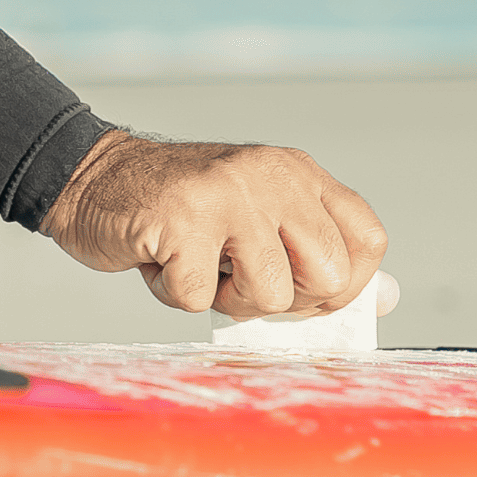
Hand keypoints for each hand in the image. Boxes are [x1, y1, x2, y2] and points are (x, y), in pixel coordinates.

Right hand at [41, 130, 387, 319]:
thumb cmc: (184, 217)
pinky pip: (201, 298)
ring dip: (227, 299)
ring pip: (271, 293)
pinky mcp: (182, 219)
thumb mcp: (260, 220)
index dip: (343, 286)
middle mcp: (274, 176)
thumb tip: (384, 298)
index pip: (368, 241)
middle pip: (331, 276)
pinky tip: (161, 258)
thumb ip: (317, 255)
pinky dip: (174, 293)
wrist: (92, 179)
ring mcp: (230, 194)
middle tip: (242, 277)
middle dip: (288, 301)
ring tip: (199, 262)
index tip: (301, 289)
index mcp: (301, 175)